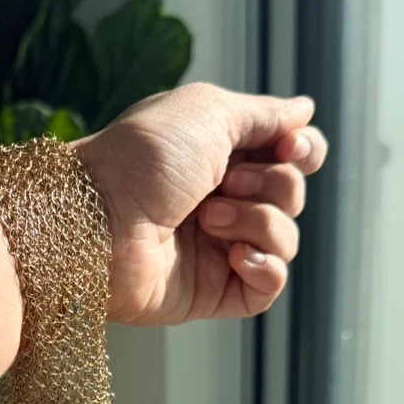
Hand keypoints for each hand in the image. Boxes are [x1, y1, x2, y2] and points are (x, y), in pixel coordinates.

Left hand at [78, 83, 327, 324]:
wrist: (98, 219)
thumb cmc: (142, 159)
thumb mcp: (208, 112)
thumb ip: (264, 115)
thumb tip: (305, 111)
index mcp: (217, 153)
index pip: (290, 154)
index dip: (303, 150)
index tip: (289, 147)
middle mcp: (220, 198)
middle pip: (293, 193)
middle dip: (270, 184)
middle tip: (224, 184)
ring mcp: (217, 247)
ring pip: (286, 237)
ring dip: (257, 221)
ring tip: (207, 219)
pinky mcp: (212, 291)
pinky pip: (270, 284)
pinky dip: (265, 267)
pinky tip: (235, 256)